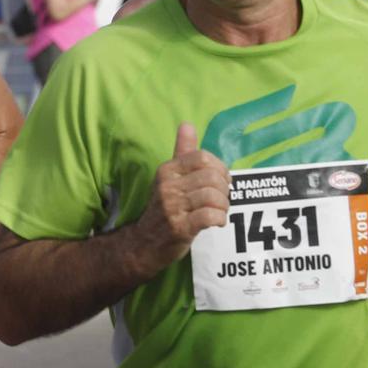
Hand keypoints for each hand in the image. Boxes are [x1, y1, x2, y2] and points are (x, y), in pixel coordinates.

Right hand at [139, 123, 229, 257]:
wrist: (143, 243)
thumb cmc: (164, 207)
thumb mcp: (169, 177)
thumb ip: (181, 152)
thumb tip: (187, 124)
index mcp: (168, 170)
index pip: (202, 158)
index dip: (220, 169)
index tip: (221, 181)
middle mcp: (168, 186)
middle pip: (212, 178)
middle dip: (225, 190)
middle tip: (221, 199)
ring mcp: (172, 207)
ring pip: (213, 197)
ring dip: (223, 206)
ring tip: (219, 211)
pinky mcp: (179, 228)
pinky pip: (209, 216)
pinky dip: (219, 219)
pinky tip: (217, 222)